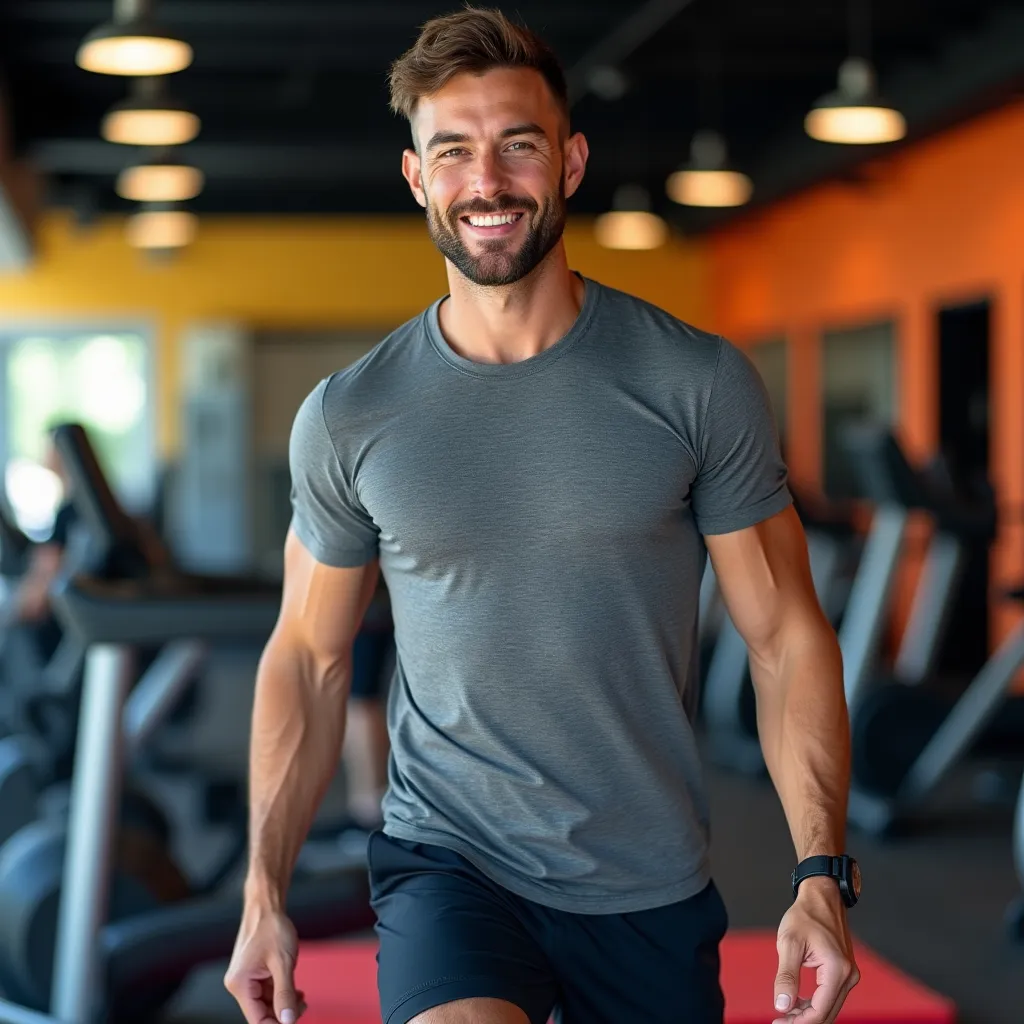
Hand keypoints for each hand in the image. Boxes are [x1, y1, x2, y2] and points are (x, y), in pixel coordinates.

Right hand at [224, 905, 306, 1023]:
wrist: (267, 905)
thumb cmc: (272, 928)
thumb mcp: (283, 963)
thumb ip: (285, 994)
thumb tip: (288, 1022)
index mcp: (240, 984)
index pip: (257, 1020)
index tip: (295, 1021)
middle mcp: (239, 984)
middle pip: (261, 1014)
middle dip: (283, 1014)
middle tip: (303, 1006)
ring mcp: (246, 979)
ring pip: (265, 1004)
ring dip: (284, 1003)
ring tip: (301, 996)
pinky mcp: (253, 974)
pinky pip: (267, 992)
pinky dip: (281, 993)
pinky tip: (295, 991)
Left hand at [773, 878, 859, 1023]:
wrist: (821, 896)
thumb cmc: (804, 915)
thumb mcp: (789, 943)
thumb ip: (786, 977)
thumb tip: (781, 1006)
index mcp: (837, 970)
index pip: (820, 1010)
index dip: (799, 1022)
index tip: (778, 1022)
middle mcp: (849, 976)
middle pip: (827, 1013)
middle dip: (803, 1021)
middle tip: (778, 1021)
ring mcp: (849, 974)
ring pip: (829, 1007)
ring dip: (808, 1014)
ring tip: (784, 1014)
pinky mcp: (844, 972)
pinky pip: (830, 996)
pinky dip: (814, 1004)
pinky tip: (796, 1004)